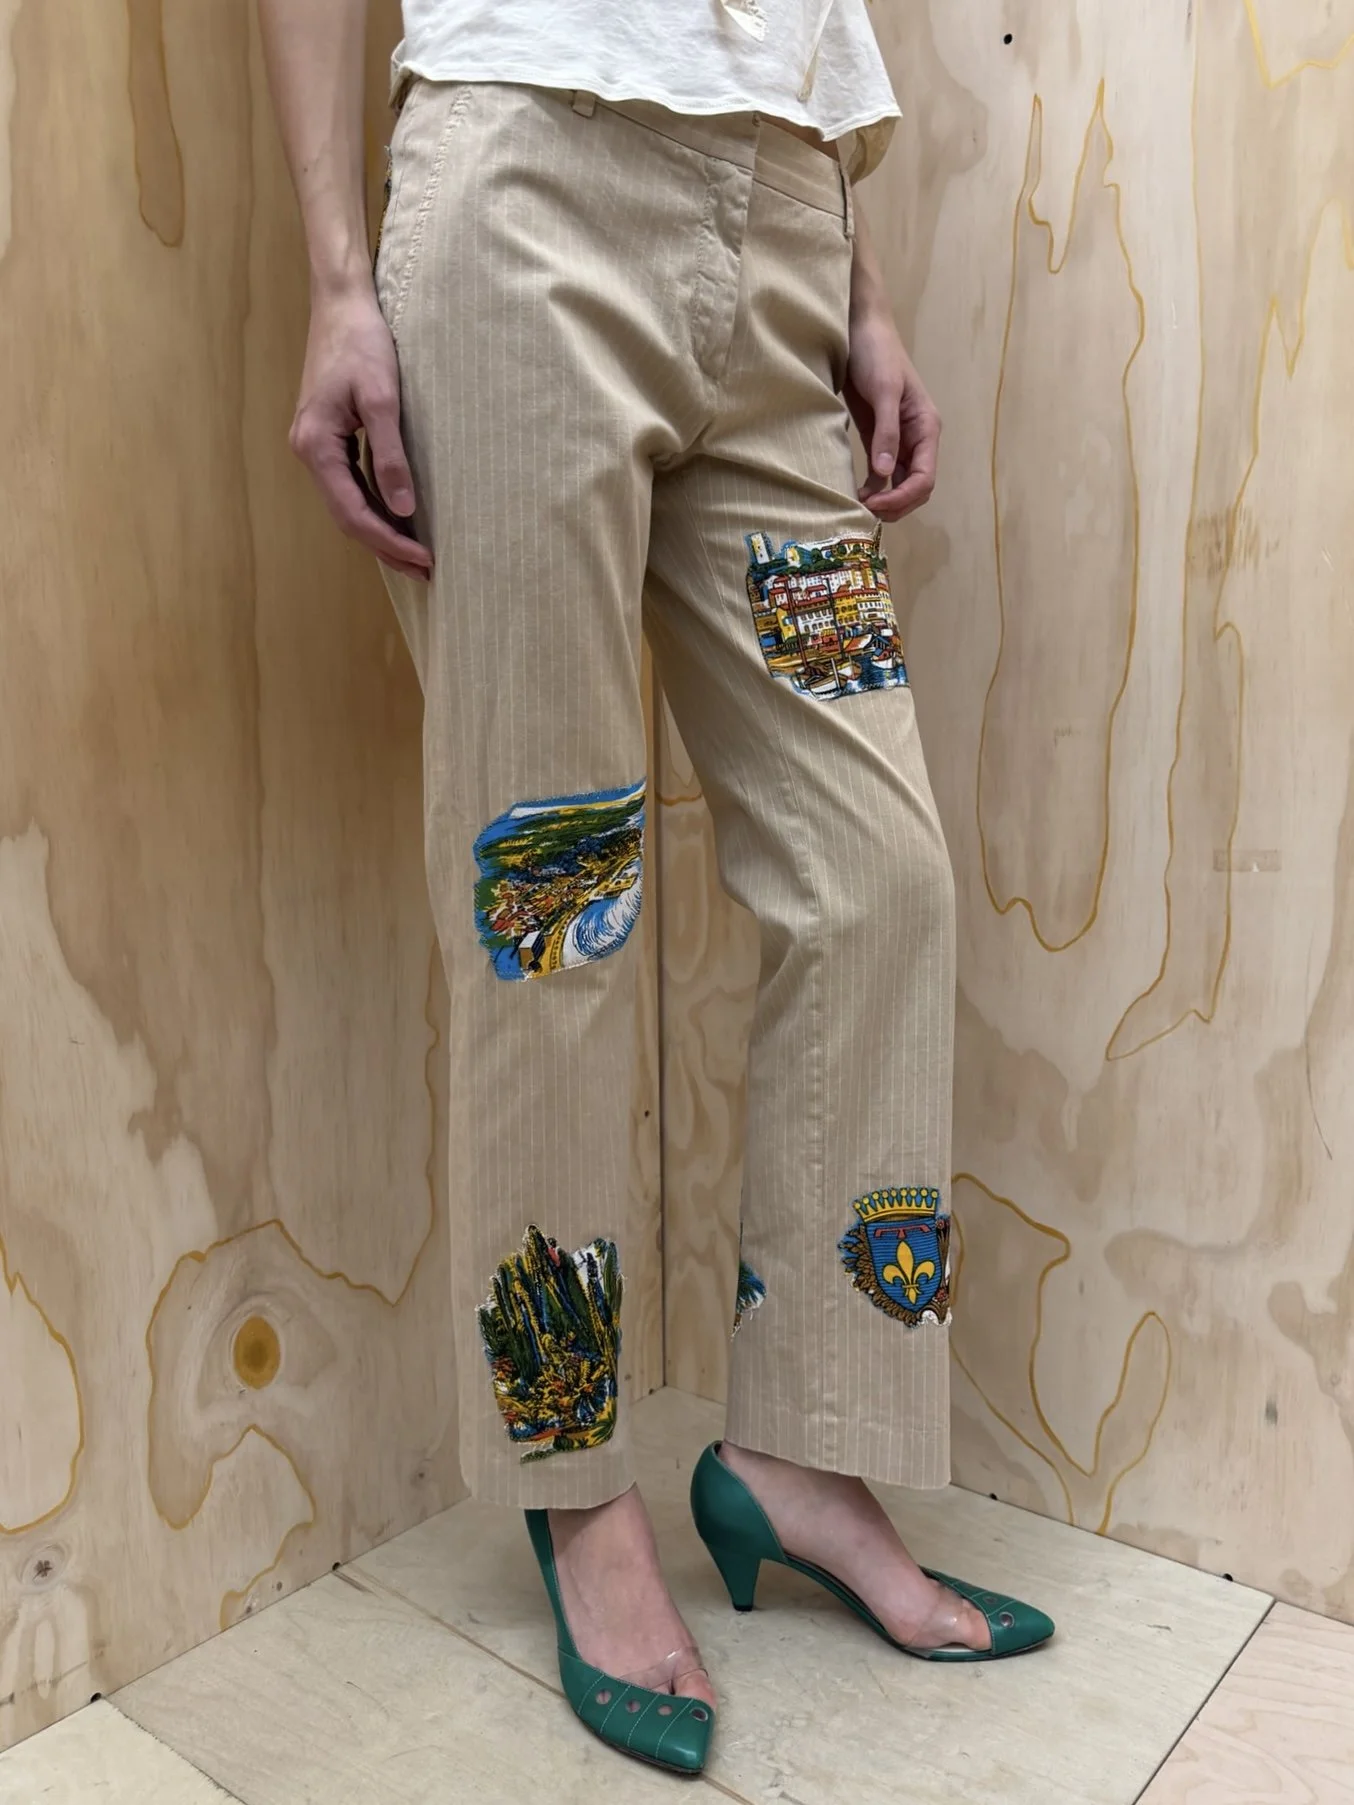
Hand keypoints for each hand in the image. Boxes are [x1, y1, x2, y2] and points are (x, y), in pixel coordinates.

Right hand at [289, 284, 431, 579]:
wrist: (341, 303)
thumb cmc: (362, 342)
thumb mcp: (383, 399)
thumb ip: (391, 456)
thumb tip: (404, 508)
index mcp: (317, 446)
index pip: (354, 513)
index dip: (389, 541)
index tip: (424, 559)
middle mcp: (309, 452)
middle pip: (348, 517)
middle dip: (386, 547)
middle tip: (425, 571)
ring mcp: (316, 446)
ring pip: (348, 504)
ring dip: (381, 532)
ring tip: (416, 556)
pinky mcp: (328, 438)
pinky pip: (350, 485)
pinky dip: (375, 507)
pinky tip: (398, 519)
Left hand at [844, 303, 941, 522]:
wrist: (860, 330)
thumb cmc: (877, 354)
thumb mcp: (883, 391)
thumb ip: (886, 432)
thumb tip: (885, 474)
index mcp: (926, 428)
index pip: (924, 477)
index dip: (903, 497)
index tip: (875, 505)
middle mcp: (917, 439)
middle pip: (916, 487)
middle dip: (896, 505)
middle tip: (865, 512)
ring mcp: (898, 440)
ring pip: (900, 484)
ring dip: (884, 500)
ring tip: (858, 507)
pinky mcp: (879, 438)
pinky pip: (882, 473)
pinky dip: (873, 487)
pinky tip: (856, 494)